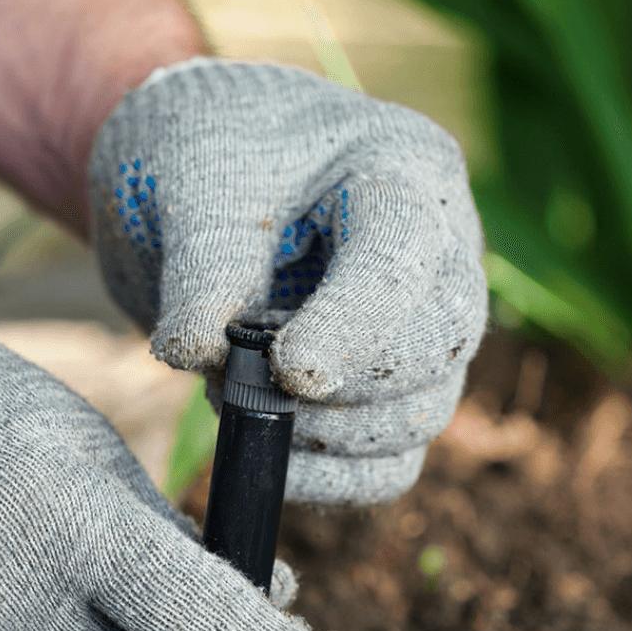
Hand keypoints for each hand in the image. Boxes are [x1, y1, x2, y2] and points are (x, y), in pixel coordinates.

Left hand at [89, 58, 486, 504]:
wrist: (194, 180)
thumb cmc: (205, 151)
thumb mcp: (195, 187)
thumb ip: (203, 269)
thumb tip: (197, 352)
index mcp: (401, 171)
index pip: (402, 261)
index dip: (351, 327)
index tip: (285, 372)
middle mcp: (437, 251)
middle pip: (436, 349)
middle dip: (338, 388)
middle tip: (235, 378)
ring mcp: (420, 325)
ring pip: (418, 416)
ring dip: (323, 436)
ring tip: (230, 393)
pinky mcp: (387, 387)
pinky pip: (389, 464)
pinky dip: (330, 479)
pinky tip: (267, 455)